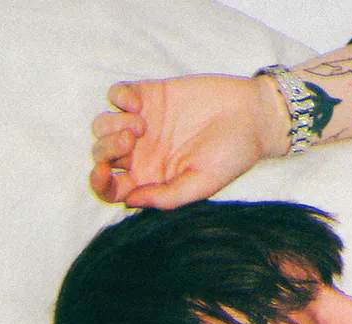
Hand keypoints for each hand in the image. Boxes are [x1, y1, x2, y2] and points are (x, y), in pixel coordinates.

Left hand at [89, 74, 287, 207]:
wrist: (251, 118)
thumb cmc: (232, 155)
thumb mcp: (202, 185)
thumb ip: (167, 197)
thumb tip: (129, 201)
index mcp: (153, 180)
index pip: (113, 188)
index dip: (99, 183)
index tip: (103, 172)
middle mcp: (143, 154)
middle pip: (102, 155)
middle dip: (107, 150)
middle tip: (133, 142)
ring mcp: (144, 124)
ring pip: (102, 125)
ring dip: (113, 124)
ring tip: (142, 124)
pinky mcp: (149, 95)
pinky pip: (115, 94)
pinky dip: (119, 97)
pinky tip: (141, 103)